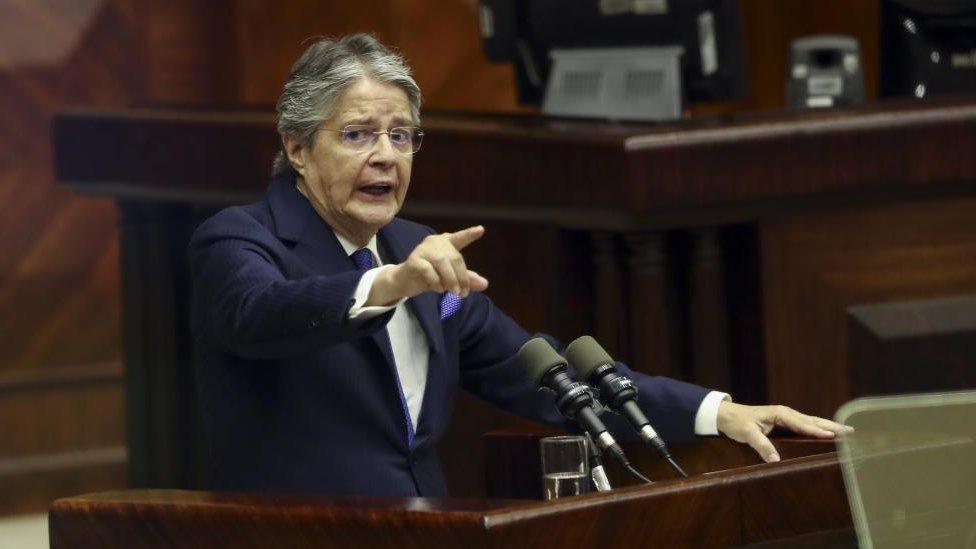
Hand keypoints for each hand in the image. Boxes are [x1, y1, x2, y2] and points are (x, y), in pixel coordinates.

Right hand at [368, 225, 489, 305]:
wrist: (405, 282)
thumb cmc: (430, 276)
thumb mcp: (450, 279)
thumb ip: (466, 279)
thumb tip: (485, 284)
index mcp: (446, 243)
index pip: (459, 238)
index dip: (469, 234)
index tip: (481, 230)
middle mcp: (435, 242)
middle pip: (454, 257)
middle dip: (461, 277)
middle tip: (462, 293)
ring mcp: (423, 249)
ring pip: (442, 262)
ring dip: (450, 279)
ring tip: (453, 292)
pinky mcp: (413, 259)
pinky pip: (427, 269)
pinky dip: (435, 280)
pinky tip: (438, 289)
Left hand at [716, 401, 853, 462]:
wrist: (727, 415)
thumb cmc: (738, 422)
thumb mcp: (747, 434)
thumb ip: (761, 445)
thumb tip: (775, 460)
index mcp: (780, 414)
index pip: (802, 424)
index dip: (817, 430)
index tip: (832, 435)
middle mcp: (786, 414)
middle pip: (813, 421)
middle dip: (832, 426)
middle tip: (852, 431)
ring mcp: (787, 418)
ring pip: (812, 422)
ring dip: (829, 427)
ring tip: (847, 432)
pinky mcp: (786, 423)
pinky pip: (806, 426)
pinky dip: (819, 429)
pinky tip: (829, 434)